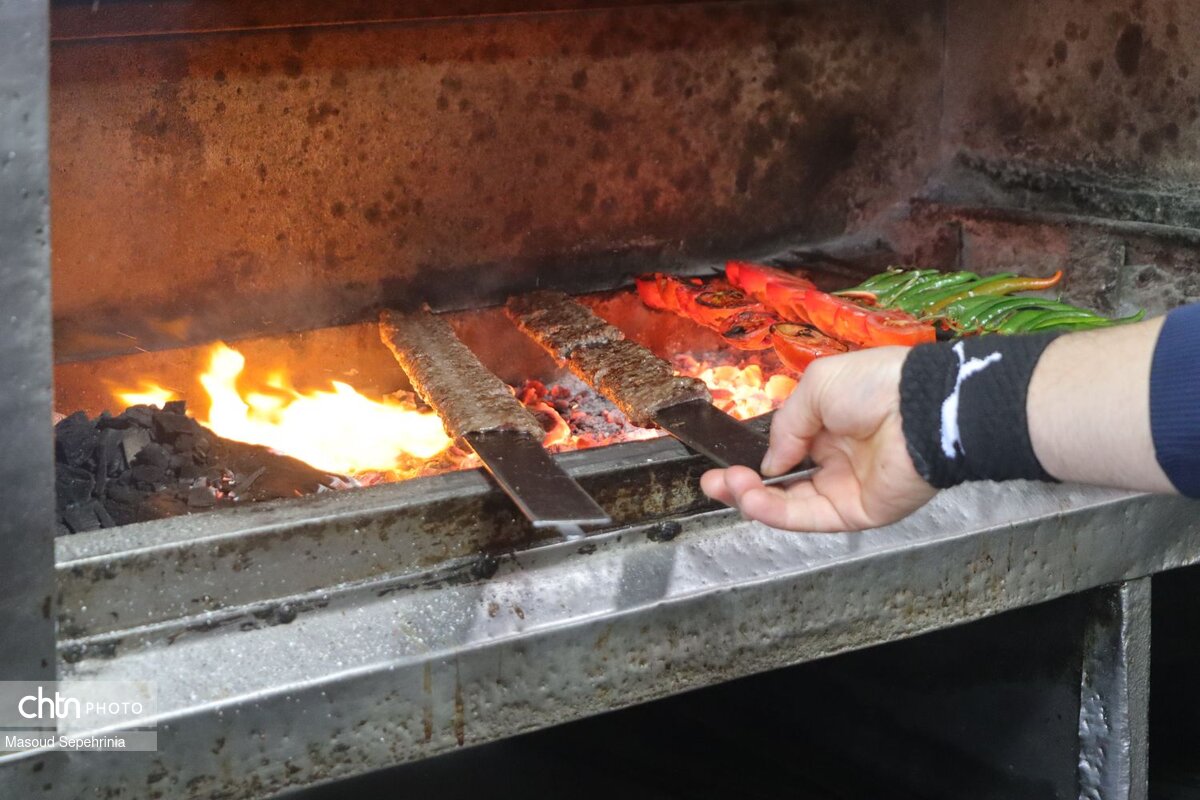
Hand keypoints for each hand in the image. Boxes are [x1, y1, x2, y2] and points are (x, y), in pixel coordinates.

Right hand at [701, 346, 936, 530]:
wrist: (922, 408)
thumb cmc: (873, 386)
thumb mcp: (816, 387)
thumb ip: (785, 426)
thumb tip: (769, 461)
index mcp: (827, 424)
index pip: (781, 449)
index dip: (751, 458)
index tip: (722, 461)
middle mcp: (833, 458)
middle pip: (779, 482)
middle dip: (742, 483)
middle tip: (714, 481)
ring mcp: (843, 488)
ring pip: (788, 502)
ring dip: (753, 497)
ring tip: (727, 487)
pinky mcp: (854, 513)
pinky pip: (808, 516)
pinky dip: (775, 511)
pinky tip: (750, 500)